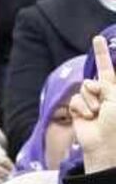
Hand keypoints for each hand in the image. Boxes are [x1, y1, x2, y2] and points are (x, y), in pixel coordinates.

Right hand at [70, 34, 115, 173]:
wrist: (105, 145)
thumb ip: (107, 84)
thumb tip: (95, 83)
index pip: (109, 69)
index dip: (103, 54)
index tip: (98, 38)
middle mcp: (105, 94)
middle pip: (94, 79)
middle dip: (96, 89)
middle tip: (103, 106)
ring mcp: (91, 103)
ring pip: (83, 89)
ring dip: (89, 100)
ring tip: (97, 114)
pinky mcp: (79, 111)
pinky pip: (75, 100)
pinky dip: (80, 109)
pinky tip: (87, 118)